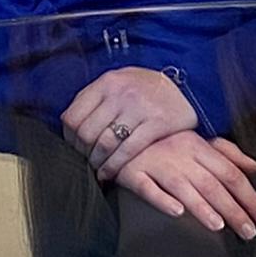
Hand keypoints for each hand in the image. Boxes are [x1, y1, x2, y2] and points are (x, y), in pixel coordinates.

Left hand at [61, 67, 195, 174]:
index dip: (69, 139)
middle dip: (82, 153)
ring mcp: (139, 107)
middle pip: (87, 133)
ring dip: (97, 162)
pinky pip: (128, 151)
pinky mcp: (157, 123)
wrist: (187, 86)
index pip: (73, 116)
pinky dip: (114, 166)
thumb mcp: (118, 83)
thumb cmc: (144, 89)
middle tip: (84, 163)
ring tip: (96, 170)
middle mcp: (121, 93)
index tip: (73, 149)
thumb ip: (94, 99)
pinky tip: (109, 173)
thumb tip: (68, 123)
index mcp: (106, 82)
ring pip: (105, 144)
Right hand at [113, 132, 255, 238]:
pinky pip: (148, 187)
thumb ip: (227, 154)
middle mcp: (180, 154)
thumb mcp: (198, 142)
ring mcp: (156, 164)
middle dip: (233, 209)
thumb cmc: (165, 142)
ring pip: (183, 187)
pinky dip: (162, 199)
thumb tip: (254, 167)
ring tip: (219, 225)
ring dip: (202, 207)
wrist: (123, 133)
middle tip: (249, 232)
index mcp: (198, 146)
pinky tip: (176, 212)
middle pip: (211, 183)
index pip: (230, 172)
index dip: (249, 195)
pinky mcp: (133, 174)